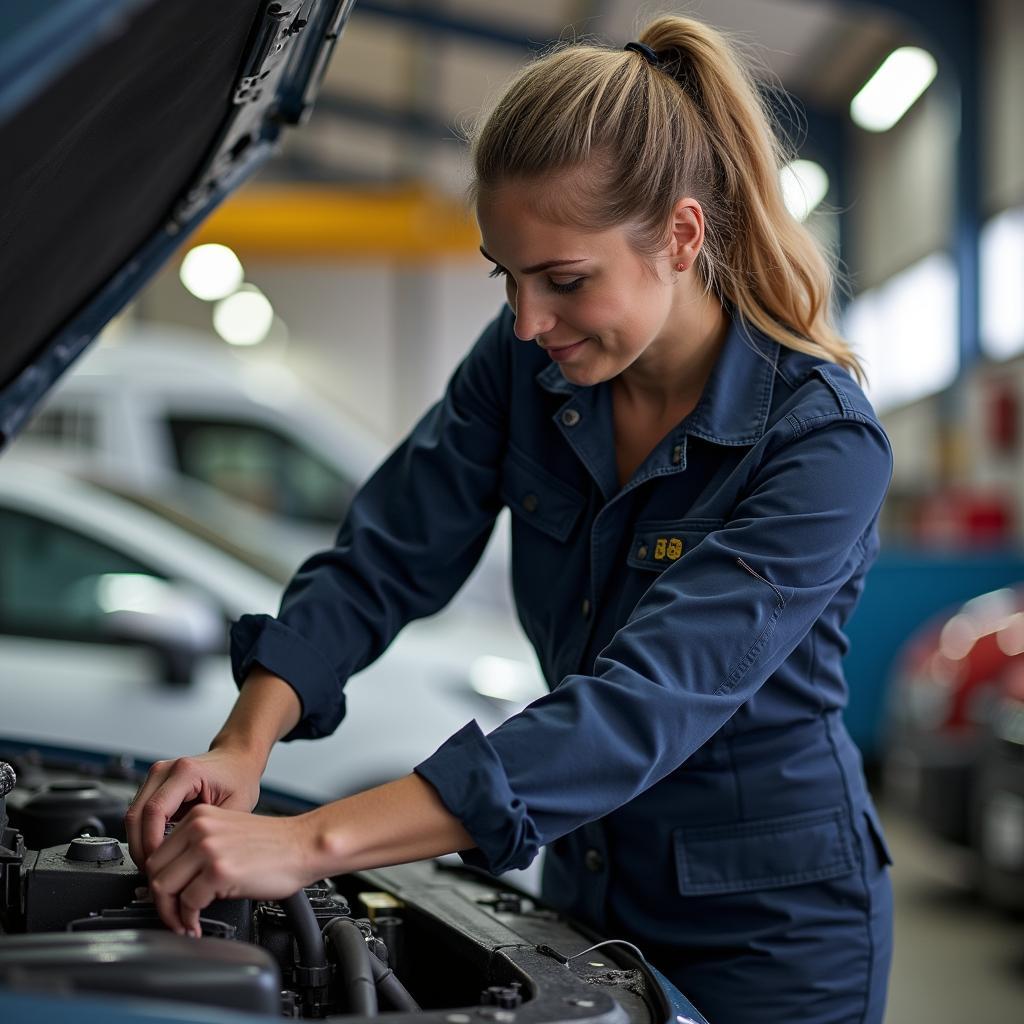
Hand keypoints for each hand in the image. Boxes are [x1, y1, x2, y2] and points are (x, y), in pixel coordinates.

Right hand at [125, 748, 262, 869]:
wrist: (237, 760)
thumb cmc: (239, 779)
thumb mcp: (235, 807)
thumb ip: (210, 832)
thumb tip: (189, 861)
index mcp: (186, 772)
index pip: (154, 811)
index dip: (151, 842)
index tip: (159, 865)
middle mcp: (165, 770)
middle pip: (135, 815)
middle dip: (140, 848)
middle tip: (153, 872)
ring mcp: (156, 776)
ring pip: (132, 816)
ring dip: (138, 843)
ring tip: (155, 865)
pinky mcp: (153, 785)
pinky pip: (139, 814)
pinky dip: (143, 835)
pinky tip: (157, 851)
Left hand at [145, 804, 317, 935]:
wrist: (305, 845)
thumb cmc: (275, 844)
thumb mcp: (228, 833)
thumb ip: (198, 847)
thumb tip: (173, 877)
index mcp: (200, 817)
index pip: (157, 851)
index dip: (159, 880)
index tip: (168, 897)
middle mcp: (200, 828)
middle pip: (155, 870)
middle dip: (160, 900)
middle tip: (173, 915)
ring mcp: (208, 849)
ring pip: (164, 887)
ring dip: (171, 913)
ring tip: (184, 923)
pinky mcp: (219, 871)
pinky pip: (188, 903)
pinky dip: (189, 920)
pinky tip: (198, 925)